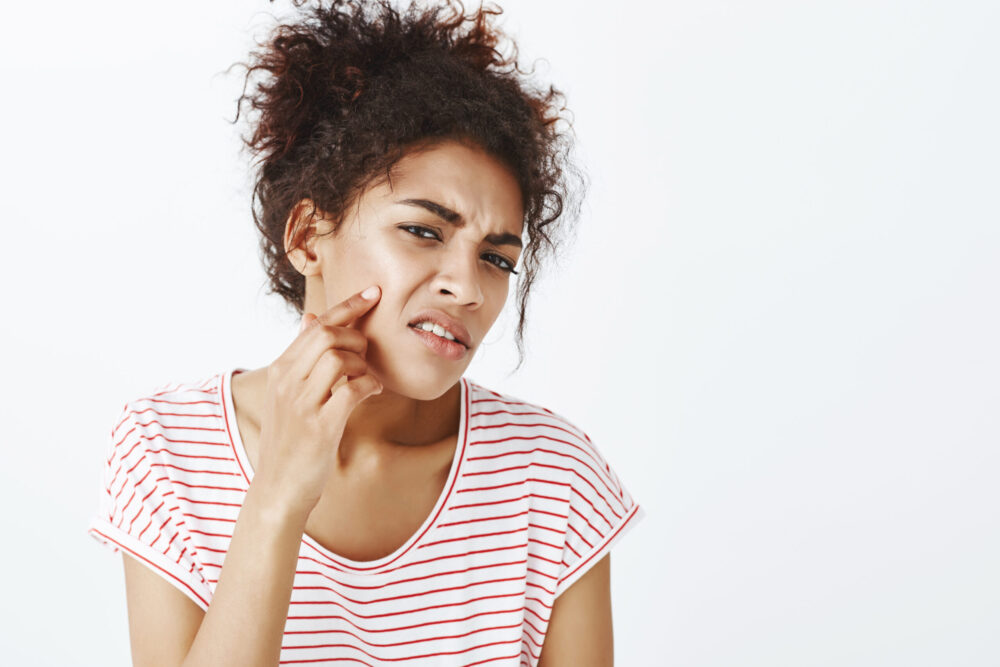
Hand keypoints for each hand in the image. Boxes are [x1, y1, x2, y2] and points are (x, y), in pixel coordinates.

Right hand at [252, 285, 382, 516]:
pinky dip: (368, 386)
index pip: (317, 326)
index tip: (373, 292)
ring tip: (364, 378)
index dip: (348, 305)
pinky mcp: (319, 428)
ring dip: (362, 364)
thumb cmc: (290, 439)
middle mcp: (288, 382)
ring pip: (338, 358)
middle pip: (327, 335)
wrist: (278, 487)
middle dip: (356, 337)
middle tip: (365, 355)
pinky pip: (351, 391)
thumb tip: (311, 318)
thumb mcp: (288, 393)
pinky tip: (370, 392)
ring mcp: (302, 404)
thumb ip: (301, 357)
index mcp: (281, 370)